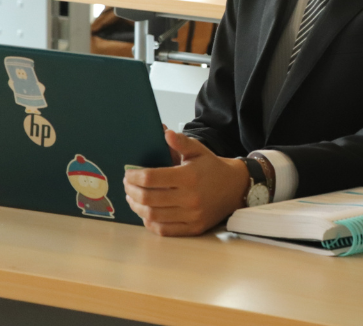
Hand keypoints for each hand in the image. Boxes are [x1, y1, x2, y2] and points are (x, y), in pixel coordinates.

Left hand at [123, 129, 249, 235]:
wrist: (235, 188)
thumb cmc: (212, 168)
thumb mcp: (199, 151)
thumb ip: (181, 142)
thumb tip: (164, 132)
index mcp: (189, 176)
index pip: (151, 177)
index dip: (134, 176)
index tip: (128, 173)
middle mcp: (190, 198)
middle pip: (148, 197)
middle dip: (131, 191)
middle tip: (127, 186)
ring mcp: (192, 215)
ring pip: (152, 215)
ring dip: (137, 207)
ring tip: (132, 198)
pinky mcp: (193, 228)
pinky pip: (163, 229)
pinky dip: (150, 222)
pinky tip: (146, 212)